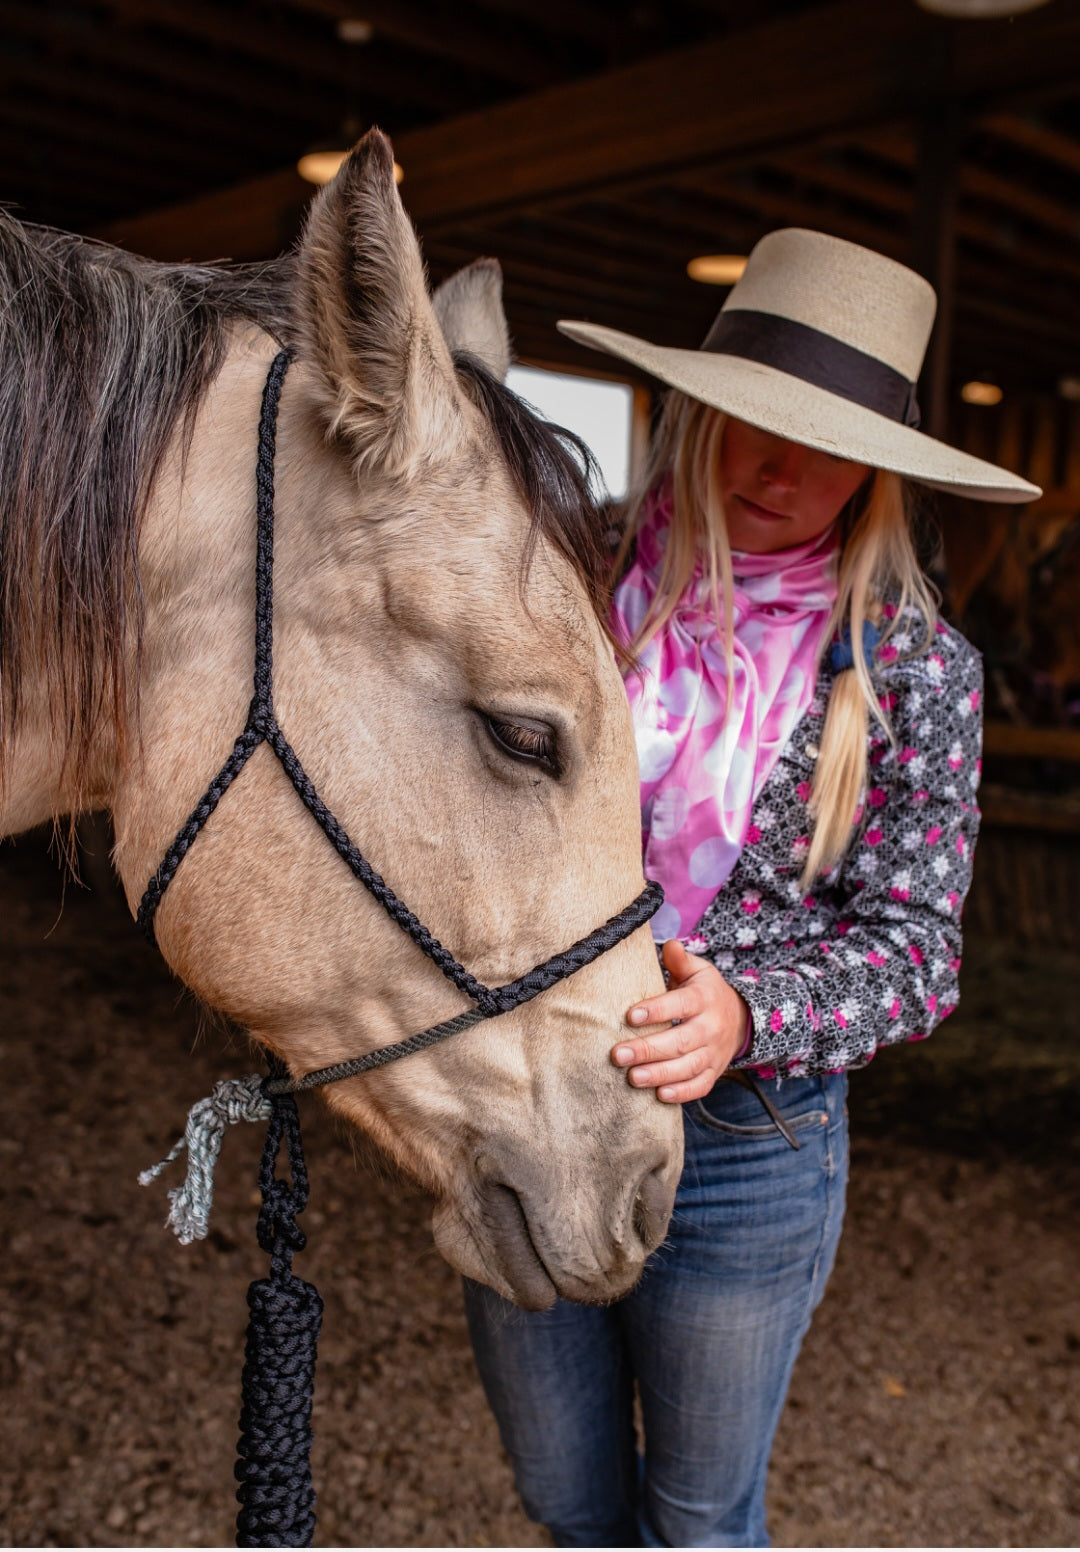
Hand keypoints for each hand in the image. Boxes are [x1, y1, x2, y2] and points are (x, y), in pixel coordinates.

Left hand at [613, 939, 750, 1103]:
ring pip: (689, 1067)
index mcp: (704, 999)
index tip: (630, 1016)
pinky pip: (700, 1086)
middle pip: (681, 1041)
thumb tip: (670, 944)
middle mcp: (711, 1027)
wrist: (739, 1018)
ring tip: (632, 1077)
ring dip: (660, 1074)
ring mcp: (713, 1052)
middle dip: (648, 1050)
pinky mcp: (714, 1072)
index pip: (680, 1005)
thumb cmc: (705, 991)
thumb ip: (680, 960)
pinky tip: (659, 1095)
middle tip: (618, 1055)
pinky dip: (682, 1093)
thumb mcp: (698, 970)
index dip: (657, 1011)